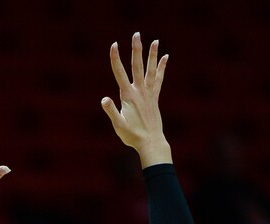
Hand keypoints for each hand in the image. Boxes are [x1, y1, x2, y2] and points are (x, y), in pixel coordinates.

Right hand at [101, 33, 171, 167]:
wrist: (150, 142)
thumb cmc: (132, 136)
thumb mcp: (118, 125)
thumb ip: (111, 111)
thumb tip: (104, 99)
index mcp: (128, 96)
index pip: (120, 74)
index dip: (116, 59)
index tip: (113, 45)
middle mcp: (139, 92)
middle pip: (137, 66)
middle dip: (136, 50)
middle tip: (136, 34)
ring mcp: (148, 94)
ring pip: (150, 70)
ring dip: (152, 55)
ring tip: (155, 41)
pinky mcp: (154, 98)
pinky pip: (158, 79)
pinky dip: (161, 68)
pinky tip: (165, 58)